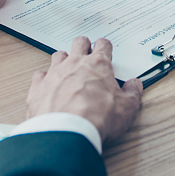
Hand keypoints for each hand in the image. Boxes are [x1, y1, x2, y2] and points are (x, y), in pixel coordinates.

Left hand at [27, 37, 142, 143]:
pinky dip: (44, 78)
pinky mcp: (38, 87)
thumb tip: (135, 85)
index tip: (105, 49)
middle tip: (86, 51)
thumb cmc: (96, 118)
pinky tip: (47, 84)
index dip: (105, 46)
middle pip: (79, 43)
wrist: (67, 132)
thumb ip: (133, 93)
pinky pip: (39, 75)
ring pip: (58, 55)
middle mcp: (75, 64)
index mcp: (98, 65)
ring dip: (63, 59)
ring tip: (67, 67)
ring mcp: (54, 73)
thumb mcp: (127, 108)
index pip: (103, 45)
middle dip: (84, 45)